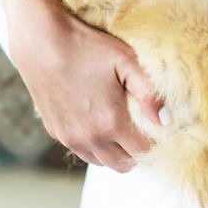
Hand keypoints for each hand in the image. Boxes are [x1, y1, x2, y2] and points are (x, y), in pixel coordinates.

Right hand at [11, 0, 162, 170]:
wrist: (40, 42)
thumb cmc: (86, 47)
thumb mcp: (125, 61)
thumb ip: (149, 93)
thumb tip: (167, 120)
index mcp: (110, 123)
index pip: (142, 153)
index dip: (155, 144)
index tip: (159, 130)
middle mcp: (89, 138)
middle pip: (122, 165)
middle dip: (136, 153)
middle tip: (143, 130)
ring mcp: (69, 137)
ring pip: (100, 161)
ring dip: (114, 152)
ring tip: (121, 127)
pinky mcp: (55, 131)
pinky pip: (81, 149)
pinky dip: (93, 144)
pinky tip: (96, 120)